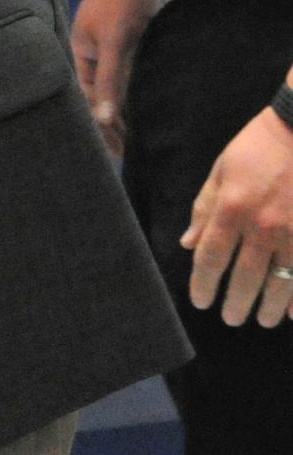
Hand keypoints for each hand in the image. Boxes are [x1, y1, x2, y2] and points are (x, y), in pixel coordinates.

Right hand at [70, 0, 159, 154]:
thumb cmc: (121, 0)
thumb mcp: (116, 42)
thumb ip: (109, 80)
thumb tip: (101, 118)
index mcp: (80, 51)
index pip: (85, 97)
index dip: (98, 124)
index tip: (114, 150)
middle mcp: (89, 50)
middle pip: (95, 93)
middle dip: (107, 120)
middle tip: (125, 150)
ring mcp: (106, 43)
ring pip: (111, 84)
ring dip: (119, 106)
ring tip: (132, 134)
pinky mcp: (122, 37)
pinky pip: (123, 72)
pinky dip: (129, 90)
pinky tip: (139, 103)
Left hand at [181, 101, 292, 326]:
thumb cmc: (257, 148)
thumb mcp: (222, 170)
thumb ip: (205, 208)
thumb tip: (188, 243)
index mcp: (232, 208)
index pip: (211, 257)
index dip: (202, 283)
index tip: (200, 301)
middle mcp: (262, 227)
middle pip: (244, 278)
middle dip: (235, 302)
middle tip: (230, 318)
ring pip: (279, 284)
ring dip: (268, 307)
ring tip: (262, 319)